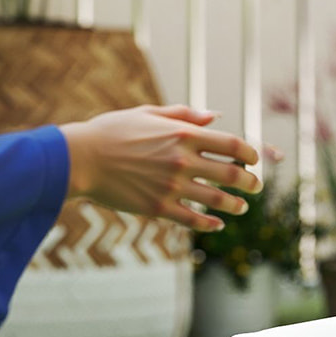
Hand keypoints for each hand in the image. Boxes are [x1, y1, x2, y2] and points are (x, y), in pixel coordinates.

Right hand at [61, 104, 269, 232]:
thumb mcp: (148, 113)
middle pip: (231, 174)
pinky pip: (193, 219)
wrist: (79, 158)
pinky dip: (210, 223)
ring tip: (242, 207)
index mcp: (183, 134)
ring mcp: (171, 186)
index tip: (255, 160)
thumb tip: (215, 116)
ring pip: (217, 200)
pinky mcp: (158, 208)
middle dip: (250, 182)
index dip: (251, 153)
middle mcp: (182, 160)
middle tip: (256, 187)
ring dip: (236, 204)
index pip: (232, 145)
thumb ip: (184, 114)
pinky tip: (218, 223)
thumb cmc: (112, 131)